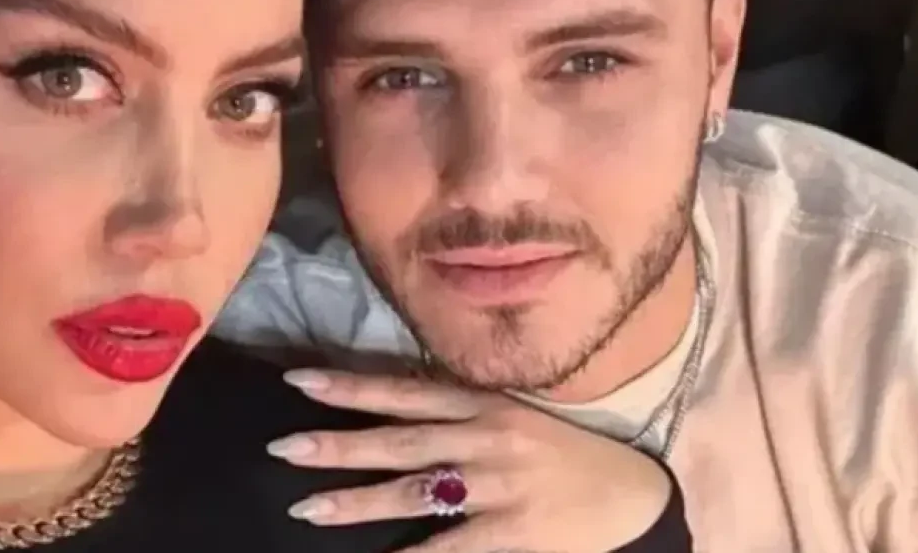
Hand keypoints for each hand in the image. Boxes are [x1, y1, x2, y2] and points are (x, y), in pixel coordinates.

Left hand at [266, 369, 672, 552]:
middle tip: (283, 447)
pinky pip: (449, 548)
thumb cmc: (566, 452)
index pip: (406, 390)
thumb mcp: (515, 414)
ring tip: (307, 507)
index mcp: (486, 403)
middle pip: (399, 439)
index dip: (353, 386)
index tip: (300, 382)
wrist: (633, 495)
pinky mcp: (513, 533)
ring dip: (357, 501)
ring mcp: (499, 486)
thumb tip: (390, 402)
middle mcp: (486, 437)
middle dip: (339, 444)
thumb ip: (461, 410)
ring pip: (415, 491)